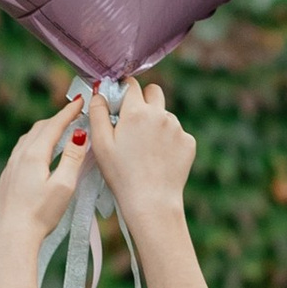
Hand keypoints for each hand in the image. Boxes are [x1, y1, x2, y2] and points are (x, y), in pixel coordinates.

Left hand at [0, 99, 88, 257]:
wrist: (9, 238)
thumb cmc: (39, 215)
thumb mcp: (63, 186)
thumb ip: (73, 159)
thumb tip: (80, 134)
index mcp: (34, 155)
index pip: (54, 125)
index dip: (69, 112)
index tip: (80, 102)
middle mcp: (18, 157)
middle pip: (38, 129)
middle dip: (56, 120)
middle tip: (71, 116)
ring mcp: (8, 169)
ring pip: (26, 141)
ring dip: (43, 133)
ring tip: (55, 133)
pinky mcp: (4, 182)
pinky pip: (18, 156)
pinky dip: (31, 148)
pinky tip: (35, 158)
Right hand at [84, 82, 194, 225]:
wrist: (152, 203)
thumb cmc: (122, 175)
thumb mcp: (101, 144)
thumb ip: (97, 112)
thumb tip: (99, 92)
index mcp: (136, 111)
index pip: (131, 84)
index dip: (124, 92)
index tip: (120, 104)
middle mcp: (160, 114)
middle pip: (154, 92)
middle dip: (144, 100)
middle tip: (135, 122)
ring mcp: (177, 128)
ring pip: (165, 115)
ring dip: (156, 124)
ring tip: (146, 150)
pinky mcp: (189, 143)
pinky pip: (177, 134)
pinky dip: (169, 141)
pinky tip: (160, 159)